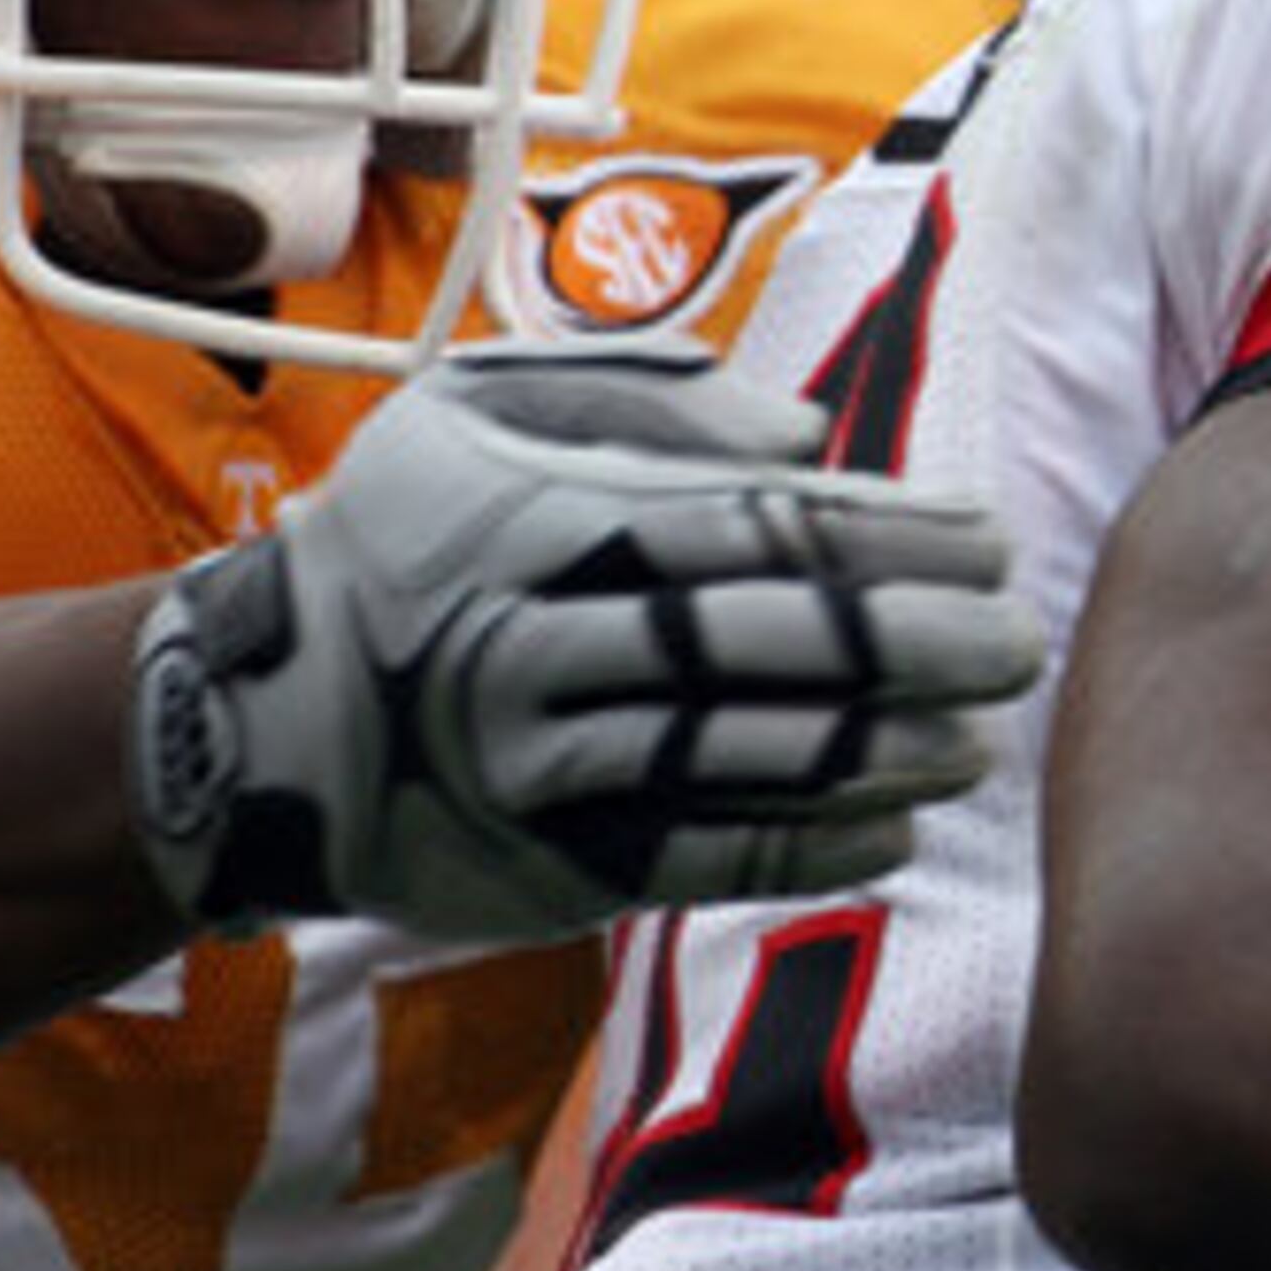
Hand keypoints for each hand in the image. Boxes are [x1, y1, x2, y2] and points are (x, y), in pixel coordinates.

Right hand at [124, 343, 1043, 937]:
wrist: (253, 720)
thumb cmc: (400, 541)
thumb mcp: (484, 415)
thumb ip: (652, 401)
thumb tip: (811, 432)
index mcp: (548, 521)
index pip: (756, 527)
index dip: (888, 537)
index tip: (988, 539)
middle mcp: (547, 643)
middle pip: (767, 644)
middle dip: (912, 643)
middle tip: (1018, 641)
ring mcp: (547, 767)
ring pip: (746, 760)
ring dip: (883, 753)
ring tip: (979, 741)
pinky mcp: (548, 868)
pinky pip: (705, 861)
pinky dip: (811, 849)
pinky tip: (898, 833)